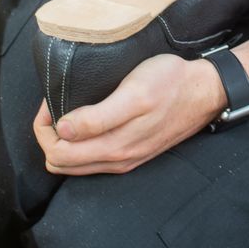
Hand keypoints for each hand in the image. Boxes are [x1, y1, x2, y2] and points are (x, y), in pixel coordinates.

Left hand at [34, 54, 225, 175]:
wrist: (204, 90)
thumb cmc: (170, 83)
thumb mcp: (134, 93)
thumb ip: (98, 117)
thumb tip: (64, 131)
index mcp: (114, 147)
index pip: (57, 153)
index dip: (45, 128)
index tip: (50, 102)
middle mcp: (117, 159)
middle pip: (62, 162)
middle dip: (49, 135)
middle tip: (55, 105)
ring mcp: (126, 158)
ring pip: (77, 163)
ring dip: (64, 140)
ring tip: (68, 110)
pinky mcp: (134, 151)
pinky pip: (94, 159)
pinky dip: (81, 144)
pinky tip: (85, 122)